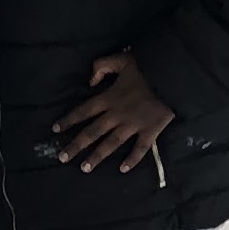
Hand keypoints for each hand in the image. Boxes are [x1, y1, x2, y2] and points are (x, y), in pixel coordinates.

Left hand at [55, 49, 176, 173]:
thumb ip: (101, 66)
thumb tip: (90, 81)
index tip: (55, 130)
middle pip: (92, 132)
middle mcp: (117, 114)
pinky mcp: (150, 130)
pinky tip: (122, 169)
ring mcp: (133, 125)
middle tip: (62, 157)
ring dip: (97, 156)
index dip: (68, 120)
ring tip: (84, 168)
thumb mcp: (120, 60)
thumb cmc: (147, 67)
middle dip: (76, 145)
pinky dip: (132, 159)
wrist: (173, 77)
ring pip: (111, 143)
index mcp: (108, 98)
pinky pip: (140, 148)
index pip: (83, 111)